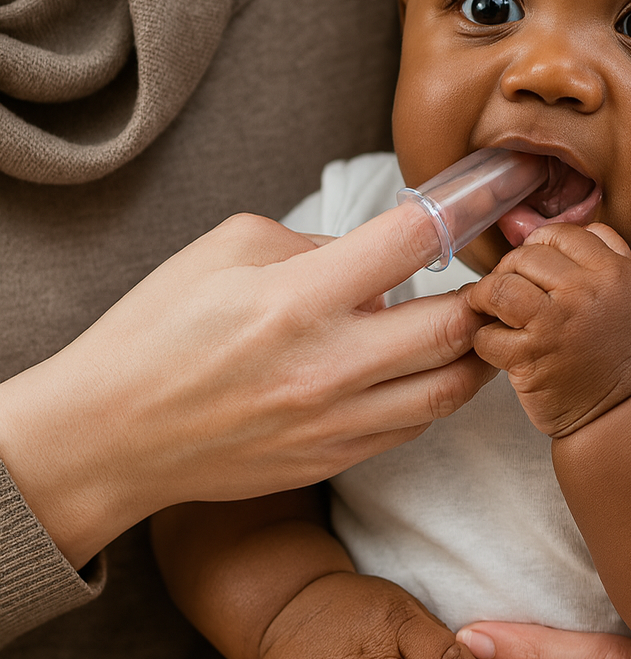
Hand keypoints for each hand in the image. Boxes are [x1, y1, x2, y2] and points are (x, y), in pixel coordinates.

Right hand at [0, 203, 493, 568]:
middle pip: (455, 329)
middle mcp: (327, 366)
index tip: (484, 200)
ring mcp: (335, 422)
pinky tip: (420, 369)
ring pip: (449, 389)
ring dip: (473, 353)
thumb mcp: (222, 249)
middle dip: (485, 297)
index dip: (461, 211)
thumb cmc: (156, 332)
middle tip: (493, 278)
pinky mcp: (333, 459)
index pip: (410, 243)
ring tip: (474, 327)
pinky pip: (412, 425)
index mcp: (296, 299)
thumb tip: (373, 258)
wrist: (109, 436)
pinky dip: (431, 392)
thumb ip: (311, 243)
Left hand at [466, 223, 630, 436]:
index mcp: (616, 272)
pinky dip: (487, 341)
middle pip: (527, 256)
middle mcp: (588, 292)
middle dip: (511, 272)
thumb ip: (604, 253)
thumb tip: (552, 228)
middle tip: (512, 295)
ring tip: (495, 313)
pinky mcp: (531, 357)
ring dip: (489, 299)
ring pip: (500, 286)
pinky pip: (488, 333)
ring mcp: (557, 323)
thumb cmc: (625, 356)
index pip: (562, 233)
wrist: (625, 414)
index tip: (534, 269)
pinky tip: (501, 348)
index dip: (540, 248)